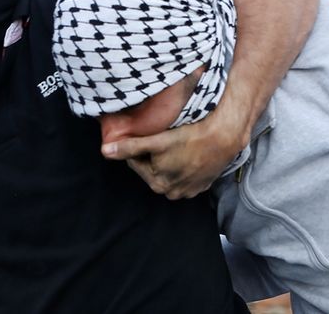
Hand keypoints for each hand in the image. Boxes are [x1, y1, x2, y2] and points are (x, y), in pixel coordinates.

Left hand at [102, 111, 244, 199]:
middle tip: (161, 138)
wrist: (223, 138)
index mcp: (157, 183)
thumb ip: (129, 147)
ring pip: (168, 172)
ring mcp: (188, 191)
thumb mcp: (155, 142)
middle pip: (151, 168)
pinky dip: (182, 166)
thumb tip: (105, 152)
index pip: (136, 162)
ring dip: (167, 161)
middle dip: (152, 155)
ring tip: (174, 144)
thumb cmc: (188, 138)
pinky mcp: (202, 185)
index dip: (137, 147)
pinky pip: (185, 175)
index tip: (145, 136)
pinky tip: (187, 154)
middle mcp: (172, 192)